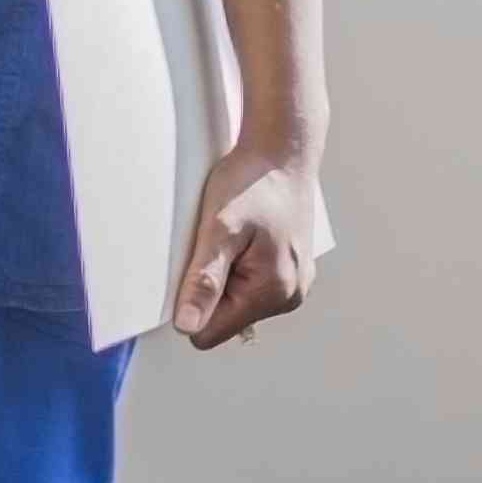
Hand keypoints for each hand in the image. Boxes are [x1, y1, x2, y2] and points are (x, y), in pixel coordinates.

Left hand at [172, 140, 327, 349]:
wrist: (284, 151)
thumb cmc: (253, 182)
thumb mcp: (219, 228)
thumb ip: (205, 280)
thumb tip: (187, 325)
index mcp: (274, 292)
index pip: (210, 331)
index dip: (192, 302)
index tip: (196, 264)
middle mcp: (290, 296)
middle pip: (225, 317)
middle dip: (212, 284)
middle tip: (217, 241)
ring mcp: (294, 285)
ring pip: (237, 300)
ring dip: (226, 272)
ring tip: (233, 234)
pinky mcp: (292, 271)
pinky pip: (252, 284)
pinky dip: (241, 263)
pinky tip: (246, 234)